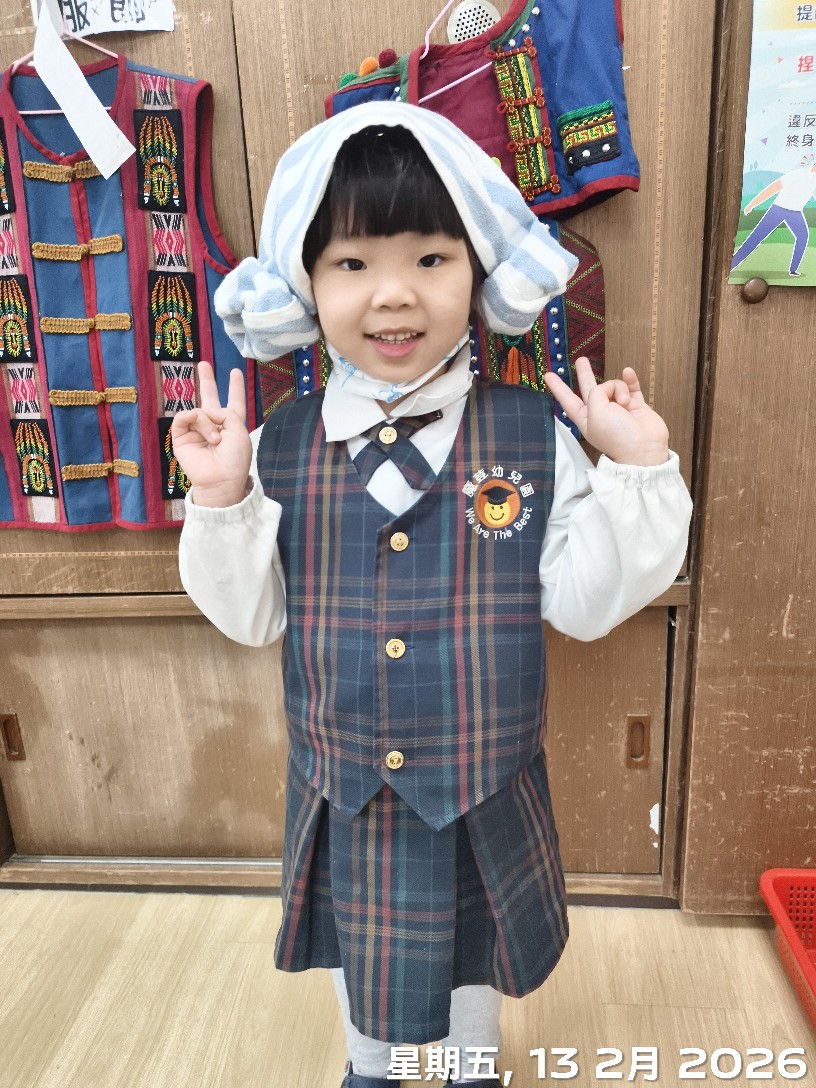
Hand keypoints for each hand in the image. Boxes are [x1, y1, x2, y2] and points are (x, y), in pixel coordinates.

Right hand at [170, 361, 251, 505]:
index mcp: (231, 425)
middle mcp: (214, 425)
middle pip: (210, 398)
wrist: (220, 479)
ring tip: (215, 440)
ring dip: (208, 423)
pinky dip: (193, 420)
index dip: (236, 388)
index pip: (234, 402)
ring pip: (199, 411)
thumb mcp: (239, 430)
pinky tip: (202, 432)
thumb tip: (204, 411)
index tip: (235, 372)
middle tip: (205, 364)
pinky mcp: (181, 437)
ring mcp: (197, 430)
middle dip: (208, 381)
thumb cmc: (234, 458)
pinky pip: (184, 417)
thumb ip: (226, 411)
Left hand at [543, 357, 669, 465]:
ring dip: (618, 388)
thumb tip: (610, 387)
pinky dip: (630, 379)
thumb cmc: (615, 435)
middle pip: (590, 388)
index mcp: (585, 418)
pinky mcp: (636, 405)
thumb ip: (596, 392)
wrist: (643, 448)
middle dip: (585, 374)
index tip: (548, 375)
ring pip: (614, 385)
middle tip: (581, 360)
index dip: (558, 387)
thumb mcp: (595, 411)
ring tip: (624, 403)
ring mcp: (619, 408)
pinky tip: (628, 372)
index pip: (568, 400)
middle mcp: (600, 412)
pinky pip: (631, 386)